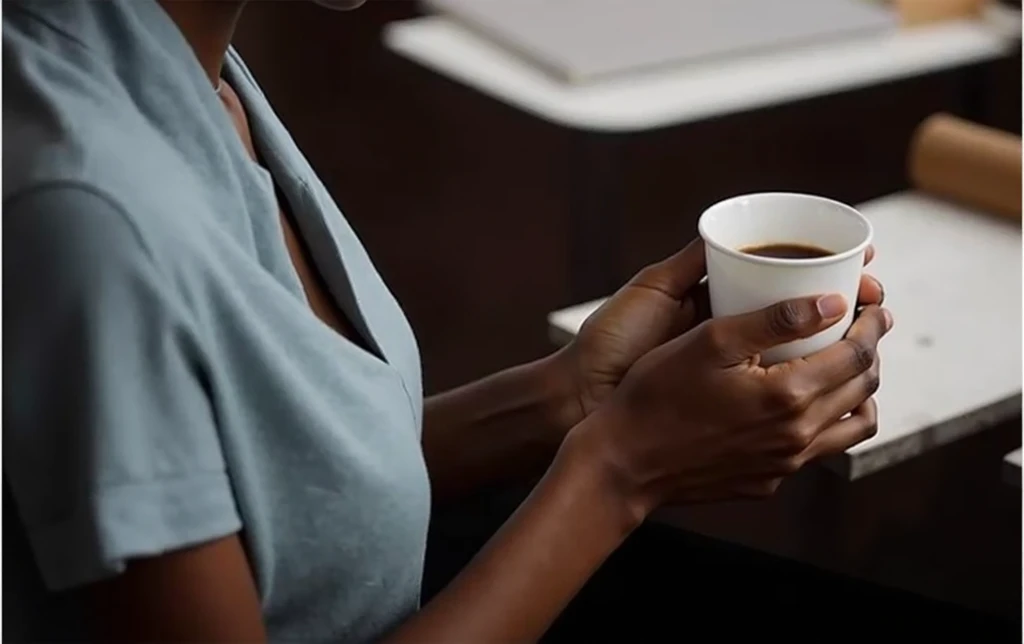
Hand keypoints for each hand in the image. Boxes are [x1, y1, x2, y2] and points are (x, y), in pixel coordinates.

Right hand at [566, 294, 892, 513]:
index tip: (873, 304)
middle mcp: (796, 435)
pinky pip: (817, 450)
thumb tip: (831, 303)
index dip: (872, 324)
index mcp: (788, 395)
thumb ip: (774, 320)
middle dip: (871, 351)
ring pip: (852, 427)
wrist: (623, 462)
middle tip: (864, 325)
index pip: (857, 355)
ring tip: (842, 365)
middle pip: (863, 388)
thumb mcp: (710, 340)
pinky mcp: (768, 480)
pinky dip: (826, 421)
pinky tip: (800, 402)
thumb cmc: (656, 394)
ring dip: (858, 391)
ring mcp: (785, 464)